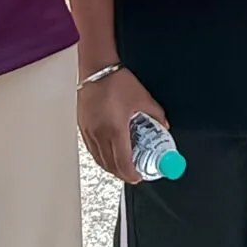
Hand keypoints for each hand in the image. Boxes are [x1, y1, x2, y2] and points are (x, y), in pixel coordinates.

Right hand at [77, 64, 165, 183]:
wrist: (96, 69)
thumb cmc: (116, 81)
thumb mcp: (143, 98)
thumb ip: (156, 115)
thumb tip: (164, 125)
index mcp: (116, 129)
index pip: (123, 162)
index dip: (131, 174)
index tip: (138, 177)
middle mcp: (100, 133)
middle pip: (110, 165)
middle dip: (122, 173)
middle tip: (132, 174)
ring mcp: (89, 131)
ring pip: (98, 159)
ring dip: (110, 167)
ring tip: (121, 167)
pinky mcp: (83, 126)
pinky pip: (91, 149)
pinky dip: (100, 156)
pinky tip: (107, 153)